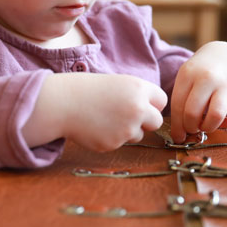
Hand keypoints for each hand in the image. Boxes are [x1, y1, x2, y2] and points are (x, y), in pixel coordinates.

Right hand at [23, 73, 167, 151]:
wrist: (64, 103)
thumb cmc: (90, 91)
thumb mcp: (119, 84)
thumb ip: (139, 96)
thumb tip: (156, 111)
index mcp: (139, 88)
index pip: (162, 100)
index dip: (152, 104)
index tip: (142, 104)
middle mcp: (138, 108)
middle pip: (157, 121)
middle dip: (146, 121)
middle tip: (127, 116)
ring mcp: (127, 127)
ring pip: (139, 135)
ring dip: (128, 130)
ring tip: (107, 118)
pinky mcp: (116, 143)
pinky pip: (122, 143)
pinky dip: (113, 138)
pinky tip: (98, 127)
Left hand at [169, 41, 226, 142]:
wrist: (225, 54)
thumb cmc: (200, 74)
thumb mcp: (186, 78)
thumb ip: (180, 102)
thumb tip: (179, 136)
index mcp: (188, 74)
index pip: (177, 106)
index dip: (177, 127)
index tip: (178, 136)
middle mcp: (207, 77)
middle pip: (193, 113)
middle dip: (190, 127)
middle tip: (192, 127)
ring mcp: (226, 84)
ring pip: (216, 116)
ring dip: (208, 127)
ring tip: (206, 125)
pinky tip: (224, 121)